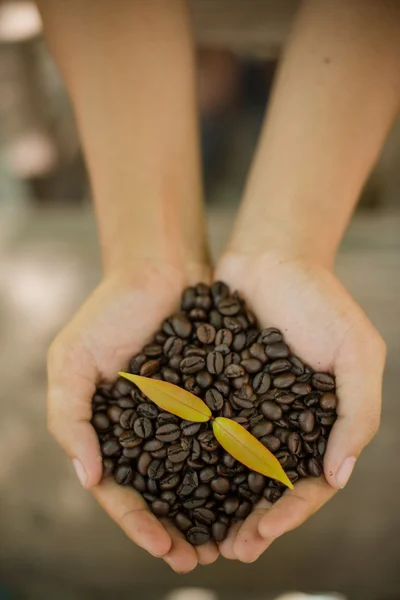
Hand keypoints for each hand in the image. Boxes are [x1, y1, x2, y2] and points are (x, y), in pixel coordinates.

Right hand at [47, 261, 217, 572]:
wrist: (160, 269)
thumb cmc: (110, 312)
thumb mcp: (71, 361)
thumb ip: (69, 417)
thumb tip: (88, 477)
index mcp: (109, 429)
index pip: (120, 489)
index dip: (137, 522)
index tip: (162, 547)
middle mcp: (147, 428)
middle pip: (161, 491)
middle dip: (177, 528)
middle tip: (199, 559)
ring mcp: (182, 415)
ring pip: (196, 472)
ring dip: (209, 509)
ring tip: (228, 541)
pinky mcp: (213, 396)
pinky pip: (223, 437)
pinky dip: (233, 466)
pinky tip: (250, 490)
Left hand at [214, 250, 384, 561]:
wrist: (272, 257)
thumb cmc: (320, 301)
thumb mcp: (357, 352)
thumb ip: (357, 412)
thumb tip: (339, 475)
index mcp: (320, 421)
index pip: (309, 481)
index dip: (291, 512)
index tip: (264, 535)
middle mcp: (281, 421)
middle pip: (267, 484)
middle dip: (252, 520)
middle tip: (229, 550)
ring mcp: (247, 407)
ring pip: (232, 465)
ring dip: (219, 501)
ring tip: (200, 531)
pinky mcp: (215, 389)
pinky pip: (204, 429)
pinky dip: (193, 457)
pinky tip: (174, 481)